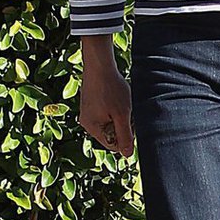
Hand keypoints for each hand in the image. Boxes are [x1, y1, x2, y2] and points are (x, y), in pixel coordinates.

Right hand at [79, 38, 134, 157]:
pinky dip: (116, 108)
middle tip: (128, 111)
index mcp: (92, 128)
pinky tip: (119, 97)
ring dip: (120, 116)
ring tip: (123, 102)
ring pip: (110, 122)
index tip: (133, 124)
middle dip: (123, 125)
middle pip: (111, 134)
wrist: (100, 64)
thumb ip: (125, 136)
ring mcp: (88, 112)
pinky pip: (106, 113)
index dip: (126, 138)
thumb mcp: (122, 115)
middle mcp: (87, 122)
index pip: (112, 145)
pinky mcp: (91, 103)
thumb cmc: (111, 89)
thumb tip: (127, 155)